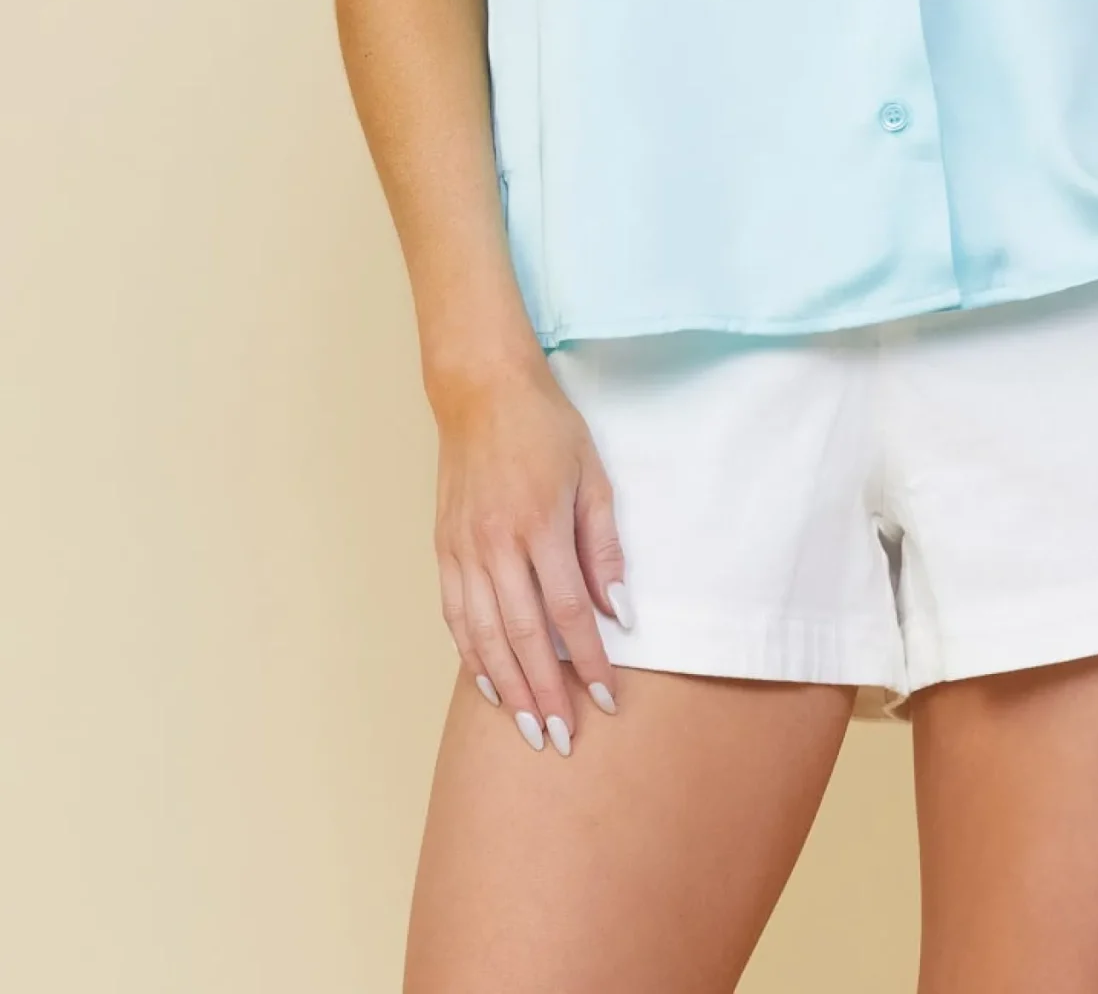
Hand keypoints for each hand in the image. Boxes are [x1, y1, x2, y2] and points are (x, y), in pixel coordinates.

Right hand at [431, 357, 630, 755]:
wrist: (481, 390)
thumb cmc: (546, 427)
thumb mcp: (593, 475)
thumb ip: (605, 545)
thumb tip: (621, 611)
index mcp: (539, 524)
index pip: (569, 612)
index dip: (588, 661)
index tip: (606, 699)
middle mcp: (496, 544)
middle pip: (523, 636)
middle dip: (545, 693)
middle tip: (563, 738)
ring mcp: (463, 549)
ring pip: (484, 636)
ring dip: (506, 687)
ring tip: (526, 726)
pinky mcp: (443, 548)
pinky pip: (455, 615)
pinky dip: (470, 654)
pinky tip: (486, 682)